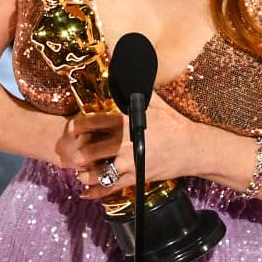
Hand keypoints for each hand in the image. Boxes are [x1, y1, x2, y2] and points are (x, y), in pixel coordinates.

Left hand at [63, 97, 198, 200]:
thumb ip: (132, 88)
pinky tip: (85, 193)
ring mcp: (129, 163)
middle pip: (89, 151)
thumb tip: (120, 67)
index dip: (76, 127)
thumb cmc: (171, 123)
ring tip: (79, 172)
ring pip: (97, 173)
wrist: (191, 148)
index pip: (91, 123)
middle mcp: (124, 143)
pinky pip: (111, 188)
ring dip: (84, 173)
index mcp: (124, 121)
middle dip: (76, 153)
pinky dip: (96, 193)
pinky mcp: (135, 178)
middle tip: (70, 152)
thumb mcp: (151, 101)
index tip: (71, 129)